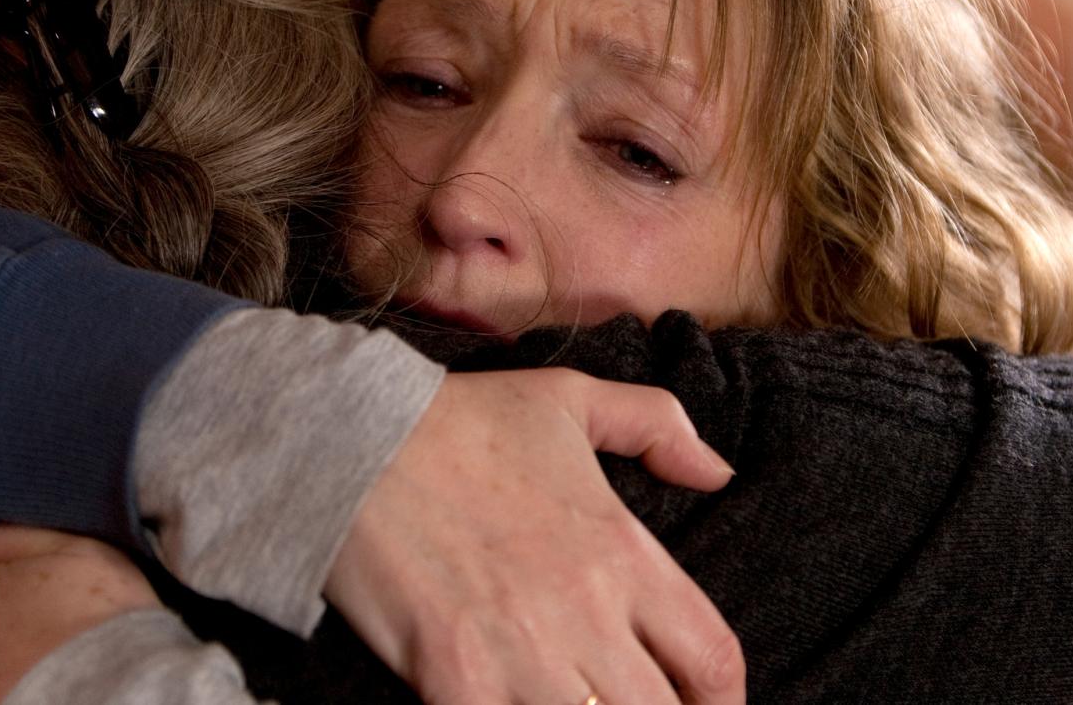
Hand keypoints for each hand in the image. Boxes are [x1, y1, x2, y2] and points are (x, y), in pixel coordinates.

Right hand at [325, 368, 745, 704]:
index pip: (713, 658)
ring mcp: (521, 654)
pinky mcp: (455, 682)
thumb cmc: (459, 421)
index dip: (724, 702)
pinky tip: (506, 704)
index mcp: (622, 551)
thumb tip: (719, 472)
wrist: (348, 442)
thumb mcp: (569, 398)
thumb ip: (656, 424)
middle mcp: (585, 611)